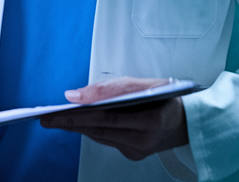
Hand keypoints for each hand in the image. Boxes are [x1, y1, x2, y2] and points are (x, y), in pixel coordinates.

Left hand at [38, 77, 188, 161]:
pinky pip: (108, 141)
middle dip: (70, 124)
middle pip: (99, 130)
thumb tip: (76, 96)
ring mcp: (139, 150)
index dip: (78, 116)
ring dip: (79, 127)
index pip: (105, 118)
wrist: (192, 120)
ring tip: (58, 119)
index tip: (55, 113)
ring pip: (101, 137)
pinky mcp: (135, 154)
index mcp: (151, 119)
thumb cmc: (170, 97)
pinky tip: (81, 124)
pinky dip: (94, 131)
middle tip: (46, 118)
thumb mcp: (145, 83)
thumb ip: (110, 88)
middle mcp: (145, 140)